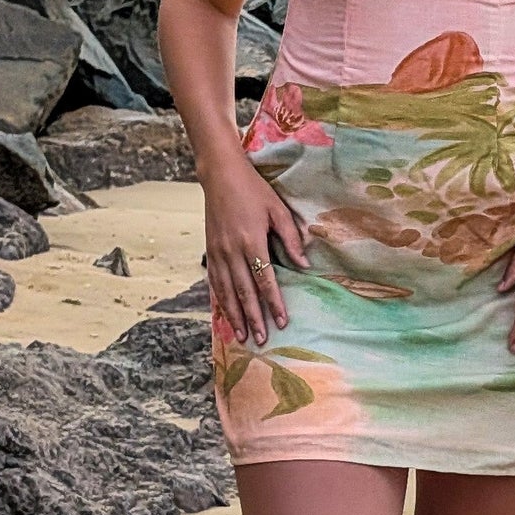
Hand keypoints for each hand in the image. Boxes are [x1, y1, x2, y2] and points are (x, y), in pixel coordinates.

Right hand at [201, 155, 309, 345]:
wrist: (220, 175)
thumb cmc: (253, 190)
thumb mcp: (277, 209)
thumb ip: (291, 238)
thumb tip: (304, 265)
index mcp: (252, 241)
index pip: (265, 280)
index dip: (274, 302)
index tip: (283, 321)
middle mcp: (232, 251)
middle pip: (244, 292)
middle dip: (255, 318)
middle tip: (263, 339)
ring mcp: (218, 252)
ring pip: (226, 292)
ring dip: (235, 316)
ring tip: (243, 335)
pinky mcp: (210, 251)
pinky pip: (215, 282)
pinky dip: (221, 301)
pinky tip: (226, 315)